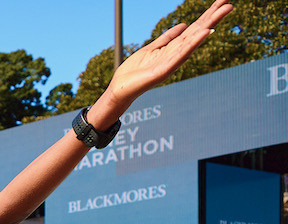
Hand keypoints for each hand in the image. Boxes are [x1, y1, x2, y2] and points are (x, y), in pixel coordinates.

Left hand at [105, 0, 231, 106]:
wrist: (120, 88)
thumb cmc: (134, 70)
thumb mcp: (151, 48)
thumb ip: (167, 37)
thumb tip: (183, 25)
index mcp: (173, 47)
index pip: (194, 28)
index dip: (207, 15)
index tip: (221, 1)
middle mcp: (176, 53)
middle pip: (197, 32)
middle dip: (213, 17)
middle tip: (229, 3)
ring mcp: (171, 62)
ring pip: (192, 41)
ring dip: (208, 27)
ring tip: (221, 13)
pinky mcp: (163, 70)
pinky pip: (180, 55)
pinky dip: (193, 43)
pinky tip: (205, 33)